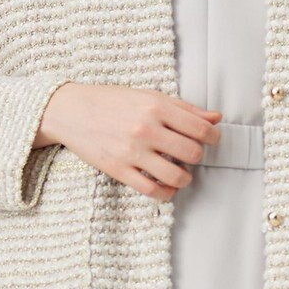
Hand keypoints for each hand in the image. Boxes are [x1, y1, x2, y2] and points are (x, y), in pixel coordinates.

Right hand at [38, 82, 221, 198]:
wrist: (72, 110)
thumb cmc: (113, 101)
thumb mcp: (149, 96)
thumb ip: (184, 108)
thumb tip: (216, 118)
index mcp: (156, 106)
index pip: (201, 128)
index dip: (213, 137)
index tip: (211, 139)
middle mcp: (146, 129)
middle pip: (192, 153)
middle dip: (198, 155)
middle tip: (191, 152)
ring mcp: (132, 152)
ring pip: (176, 176)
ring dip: (186, 177)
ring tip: (181, 171)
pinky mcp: (119, 170)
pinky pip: (153, 191)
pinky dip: (167, 193)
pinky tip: (167, 185)